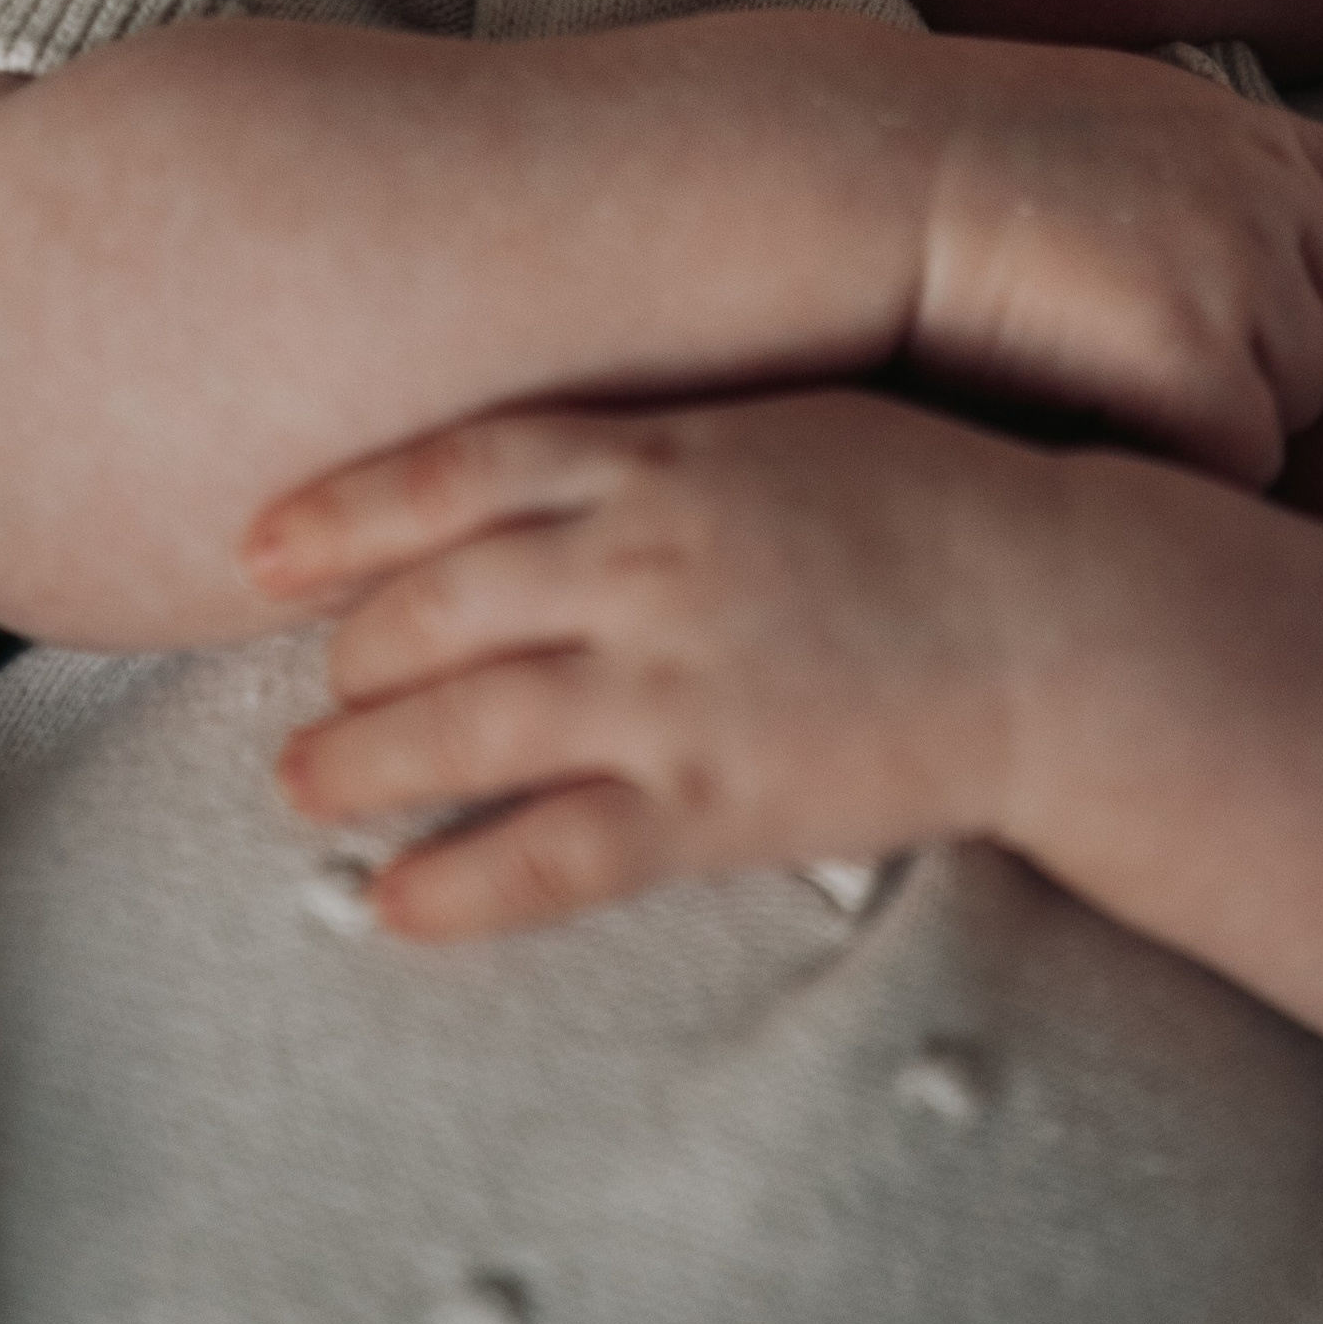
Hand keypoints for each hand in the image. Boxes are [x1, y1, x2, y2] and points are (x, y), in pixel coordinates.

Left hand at [271, 390, 1045, 937]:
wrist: (1062, 615)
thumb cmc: (939, 503)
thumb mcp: (789, 423)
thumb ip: (663, 443)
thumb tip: (554, 468)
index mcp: (660, 454)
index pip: (450, 472)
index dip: (340, 511)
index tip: (260, 544)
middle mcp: (641, 562)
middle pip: (435, 604)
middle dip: (348, 649)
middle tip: (306, 681)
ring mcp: (672, 684)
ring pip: (463, 728)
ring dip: (360, 760)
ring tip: (302, 783)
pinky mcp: (713, 801)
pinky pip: (549, 855)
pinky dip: (457, 884)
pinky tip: (397, 901)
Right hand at [899, 34, 1322, 516]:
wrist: (848, 178)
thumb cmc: (933, 177)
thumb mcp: (1093, 139)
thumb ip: (1184, 194)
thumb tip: (1238, 303)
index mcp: (1240, 127)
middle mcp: (1266, 185)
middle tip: (1295, 499)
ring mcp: (1243, 263)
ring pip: (1308, 407)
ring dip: (1249, 452)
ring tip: (1160, 475)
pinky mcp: (1197, 352)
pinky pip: (1245, 459)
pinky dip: (1196, 484)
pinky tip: (1114, 475)